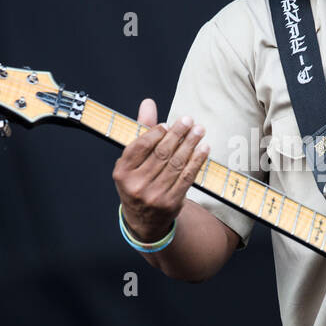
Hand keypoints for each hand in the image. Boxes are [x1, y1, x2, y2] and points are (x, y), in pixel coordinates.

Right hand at [112, 98, 209, 242]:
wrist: (144, 222)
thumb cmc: (138, 182)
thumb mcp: (133, 161)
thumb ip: (142, 131)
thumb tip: (148, 103)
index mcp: (122, 172)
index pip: (140, 146)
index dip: (156, 132)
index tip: (168, 124)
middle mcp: (136, 185)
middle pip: (161, 153)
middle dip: (178, 134)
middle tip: (189, 121)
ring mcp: (154, 195)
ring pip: (176, 164)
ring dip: (191, 144)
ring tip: (199, 130)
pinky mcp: (171, 202)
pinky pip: (187, 177)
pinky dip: (197, 161)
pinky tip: (204, 148)